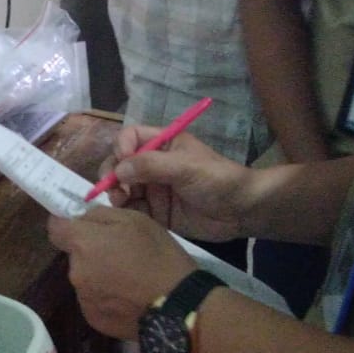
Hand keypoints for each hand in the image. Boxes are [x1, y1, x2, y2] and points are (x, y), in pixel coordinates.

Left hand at [47, 207, 196, 339]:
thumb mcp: (135, 220)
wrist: (177, 306)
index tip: (84, 226)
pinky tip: (128, 298)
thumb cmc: (158, 255)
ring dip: (99, 275)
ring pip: (85, 278)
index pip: (55, 228)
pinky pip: (94, 301)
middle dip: (91, 252)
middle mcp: (76, 271)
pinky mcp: (94, 320)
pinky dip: (106, 297)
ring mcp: (84, 298)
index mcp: (83, 243)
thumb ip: (100, 215)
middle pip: (75, 255)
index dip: (67, 224)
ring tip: (129, 279)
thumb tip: (80, 217)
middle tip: (121, 254)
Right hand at [99, 125, 250, 241]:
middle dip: (112, 173)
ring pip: (122, 188)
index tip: (123, 163)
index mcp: (163, 144)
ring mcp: (153, 189)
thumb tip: (118, 169)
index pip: (130, 137)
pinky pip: (133, 210)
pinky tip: (126, 215)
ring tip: (121, 203)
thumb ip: (151, 165)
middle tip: (114, 189)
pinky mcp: (156, 212)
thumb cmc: (216, 180)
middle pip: (120, 163)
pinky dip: (125, 212)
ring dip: (115, 194)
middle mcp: (153, 164)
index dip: (121, 148)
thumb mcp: (185, 167)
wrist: (241, 211)